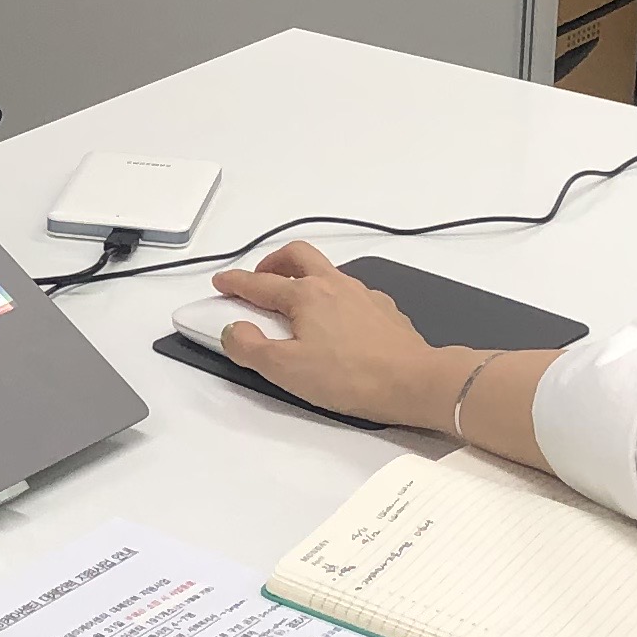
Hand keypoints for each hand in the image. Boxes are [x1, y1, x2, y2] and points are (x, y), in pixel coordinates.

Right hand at [212, 245, 459, 426]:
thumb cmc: (351, 377)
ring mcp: (362, 294)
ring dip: (304, 276)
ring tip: (296, 301)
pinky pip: (351, 292)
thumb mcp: (286, 370)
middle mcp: (334, 285)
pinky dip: (334, 297)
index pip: (259, 284)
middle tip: (260, 278)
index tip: (222, 282)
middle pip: (297, 255)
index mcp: (305, 295)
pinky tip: (336, 322)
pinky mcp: (384, 310)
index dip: (235, 282)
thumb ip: (250, 347)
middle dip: (273, 262)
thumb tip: (232, 330)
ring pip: (327, 270)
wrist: (414, 382)